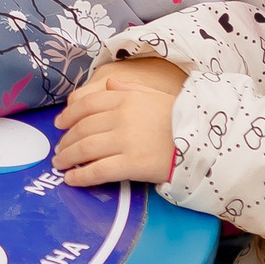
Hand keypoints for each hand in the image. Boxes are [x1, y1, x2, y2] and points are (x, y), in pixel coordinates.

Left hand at [52, 55, 188, 186]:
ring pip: (85, 149)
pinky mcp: (132, 163)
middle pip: (82, 129)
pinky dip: (81, 177)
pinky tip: (72, 181)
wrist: (205, 138)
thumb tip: (109, 83)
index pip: (86, 105)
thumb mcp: (155, 94)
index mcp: (125, 97)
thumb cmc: (182, 117)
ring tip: (60, 165)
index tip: (59, 124)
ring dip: (68, 158)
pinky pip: (98, 170)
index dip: (69, 116)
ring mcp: (125, 140)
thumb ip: (129, 87)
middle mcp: (121, 116)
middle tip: (59, 150)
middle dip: (66, 141)